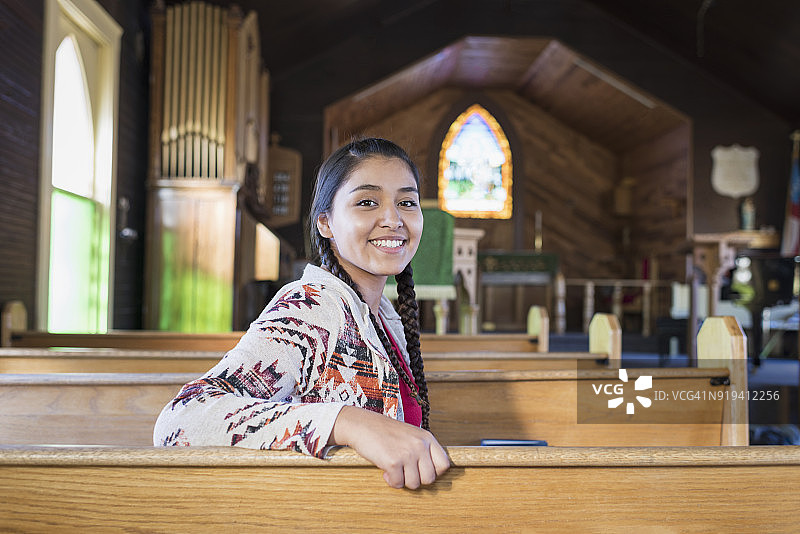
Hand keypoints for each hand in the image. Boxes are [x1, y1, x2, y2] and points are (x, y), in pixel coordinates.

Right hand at [329, 405, 449, 488]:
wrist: (362, 425)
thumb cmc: (385, 432)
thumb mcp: (411, 435)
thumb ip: (423, 450)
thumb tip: (433, 475)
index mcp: (427, 438)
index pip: (444, 464)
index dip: (433, 472)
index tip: (420, 470)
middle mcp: (420, 445)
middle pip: (430, 478)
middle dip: (416, 479)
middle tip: (405, 471)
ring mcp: (407, 454)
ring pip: (414, 484)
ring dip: (403, 480)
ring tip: (394, 469)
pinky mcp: (393, 462)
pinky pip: (398, 484)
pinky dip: (391, 481)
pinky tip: (385, 470)